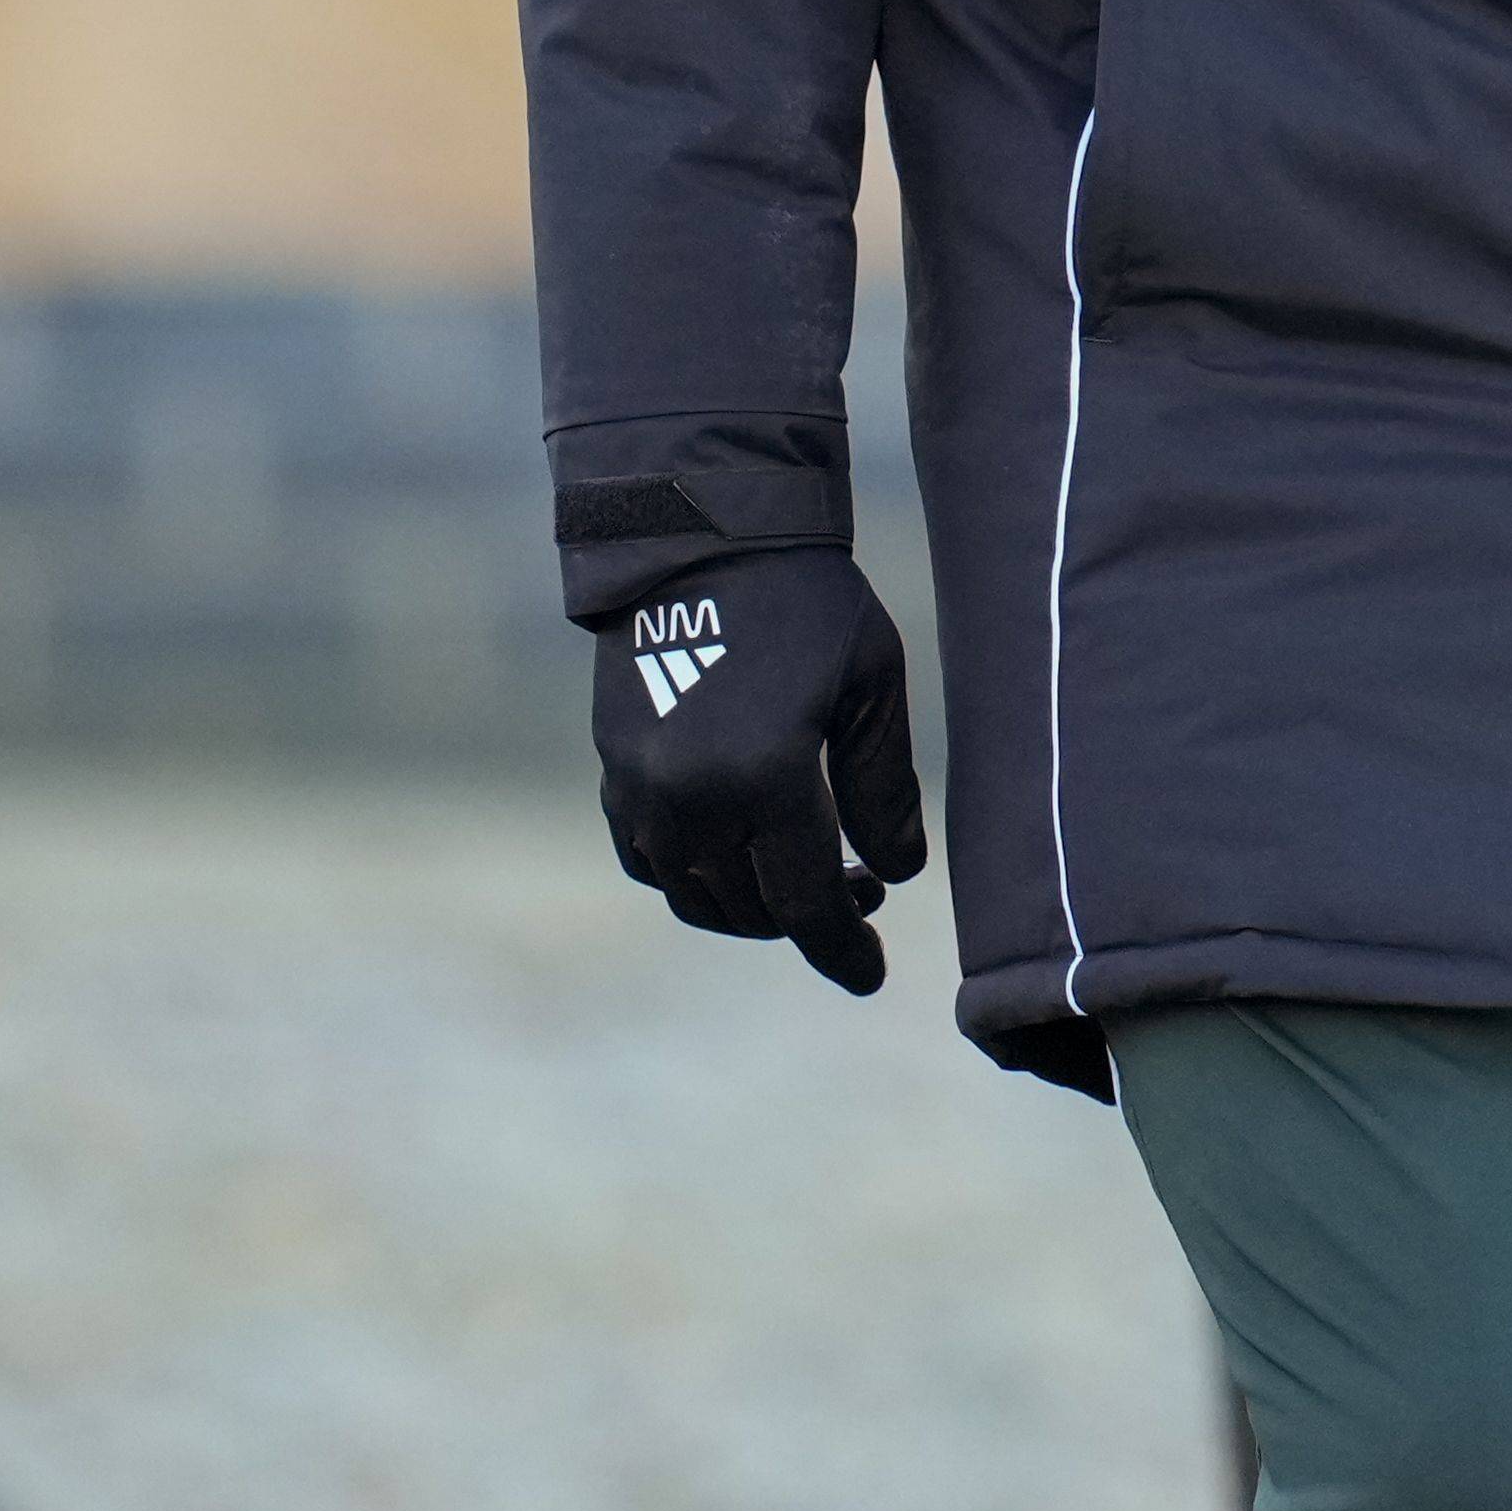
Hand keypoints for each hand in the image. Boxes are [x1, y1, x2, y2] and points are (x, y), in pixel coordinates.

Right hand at [590, 545, 930, 995]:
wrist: (699, 534)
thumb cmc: (805, 601)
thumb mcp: (870, 685)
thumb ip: (882, 788)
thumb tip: (898, 873)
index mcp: (766, 776)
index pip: (807, 903)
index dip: (841, 949)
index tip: (871, 975)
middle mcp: (694, 798)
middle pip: (754, 909)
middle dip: (812, 918)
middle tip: (862, 887)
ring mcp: (643, 789)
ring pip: (697, 895)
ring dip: (752, 905)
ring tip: (802, 872)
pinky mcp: (613, 771)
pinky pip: (649, 860)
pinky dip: (692, 876)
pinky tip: (734, 854)